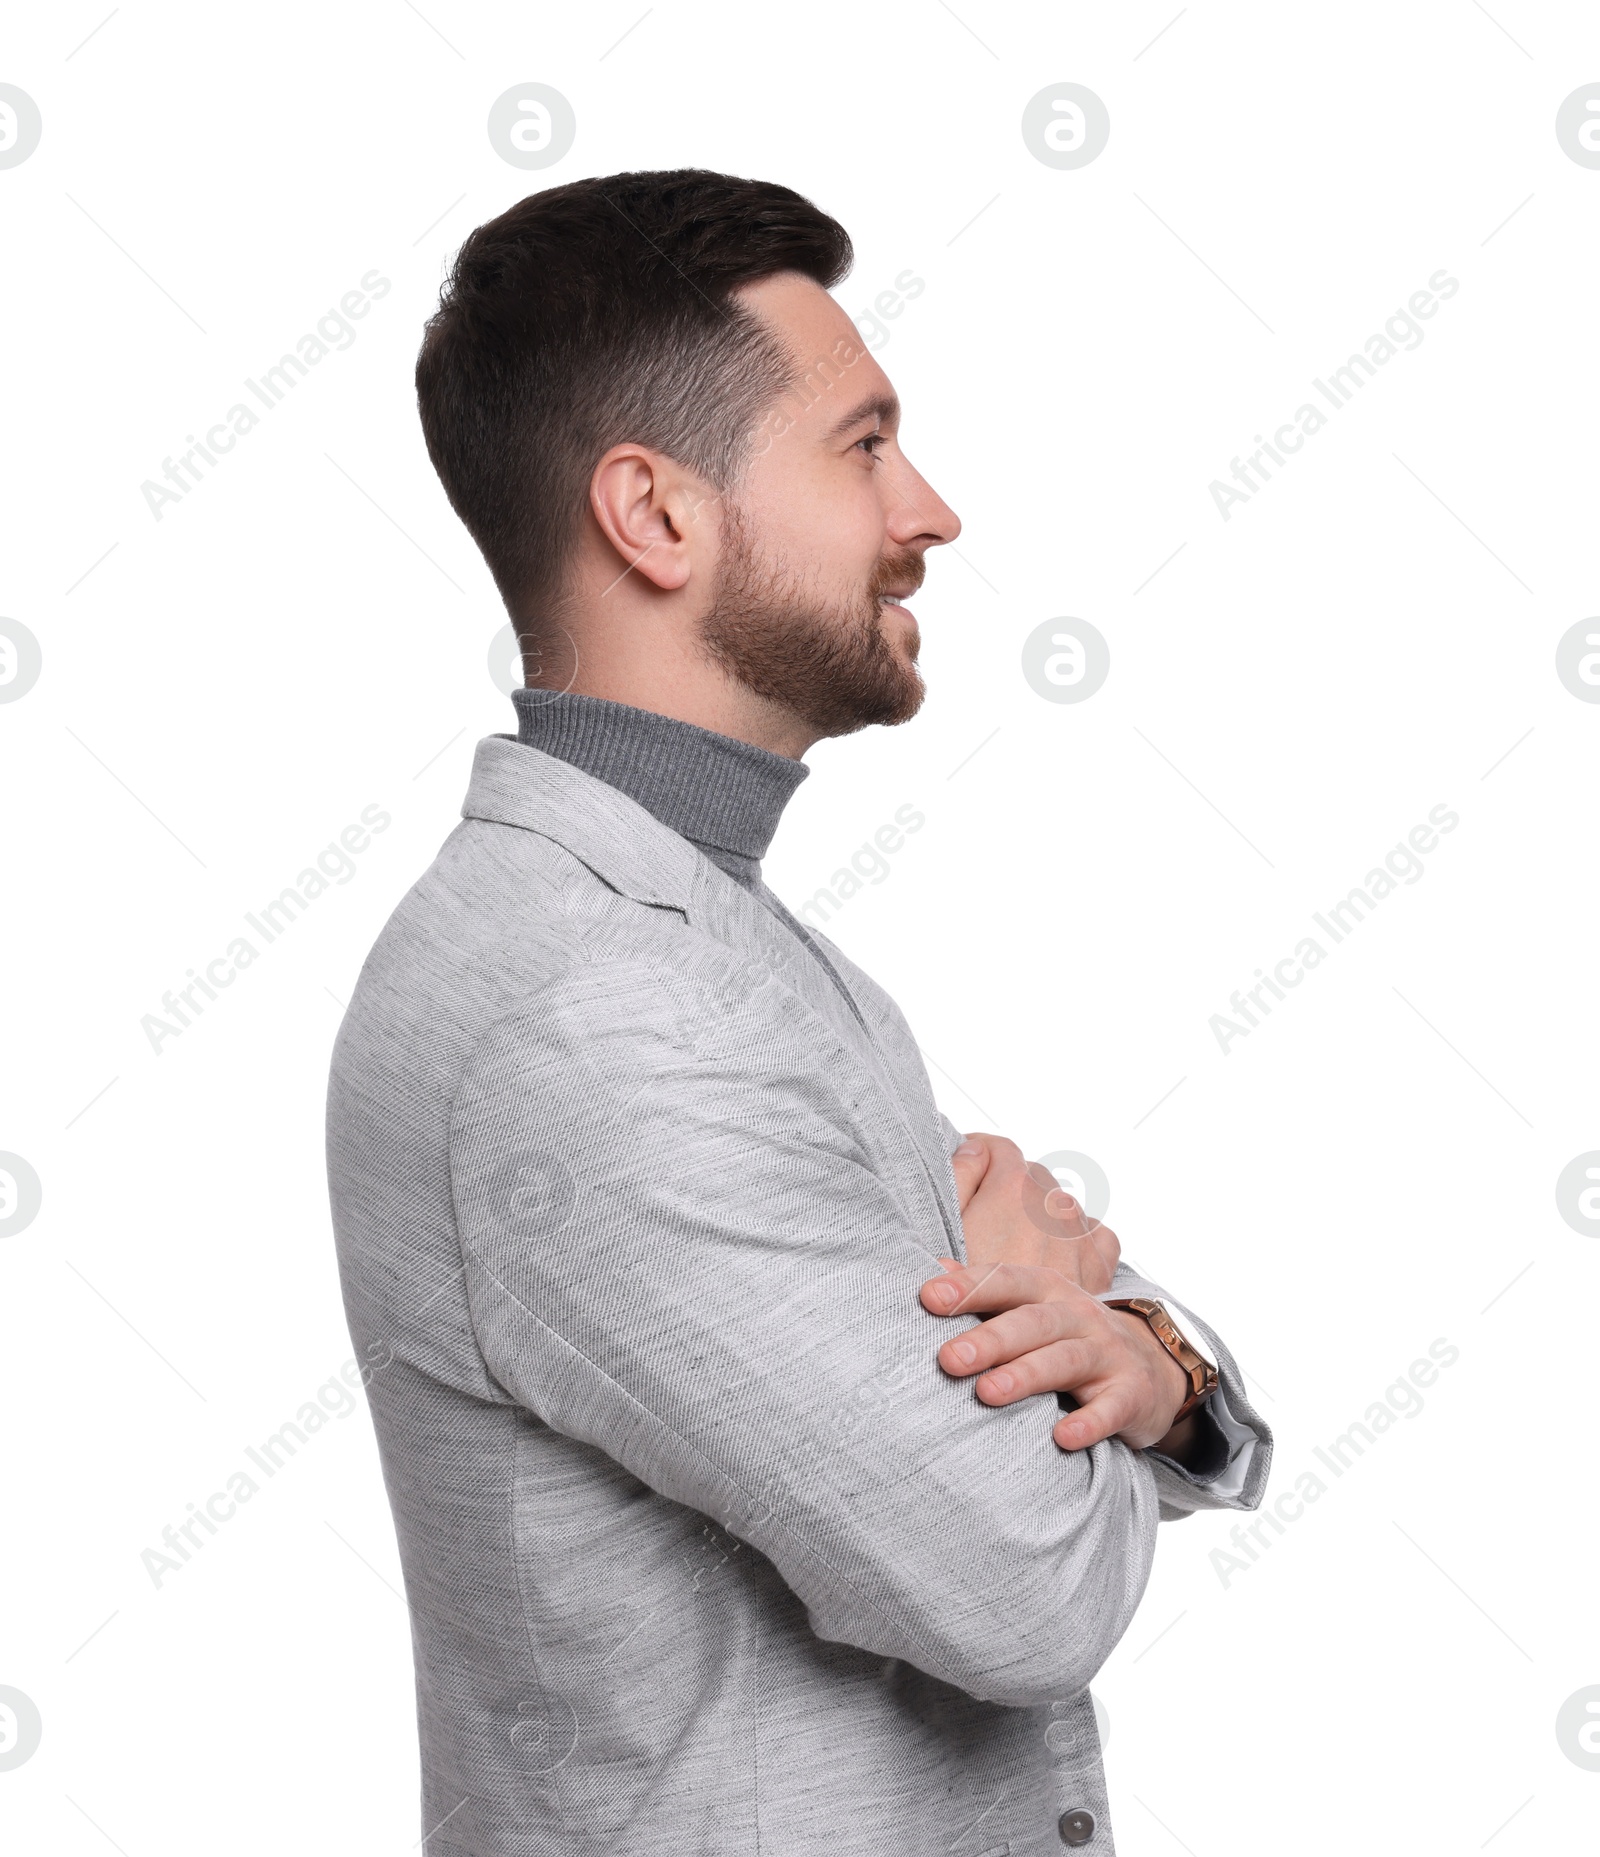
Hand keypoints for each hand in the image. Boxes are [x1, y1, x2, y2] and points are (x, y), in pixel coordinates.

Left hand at [918, 1259, 1189, 1452]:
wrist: (1154, 1370)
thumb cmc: (1071, 1337)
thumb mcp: (1033, 1307)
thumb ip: (985, 1291)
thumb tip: (933, 1270)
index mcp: (1047, 1290)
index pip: (1007, 1281)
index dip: (970, 1287)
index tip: (928, 1297)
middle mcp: (1078, 1315)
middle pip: (1032, 1321)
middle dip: (990, 1338)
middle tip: (949, 1359)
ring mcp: (1109, 1353)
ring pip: (1065, 1360)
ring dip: (1026, 1375)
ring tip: (987, 1393)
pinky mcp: (1131, 1394)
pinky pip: (1111, 1409)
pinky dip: (1090, 1423)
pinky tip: (1062, 1437)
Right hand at [946, 1133, 1119, 1294]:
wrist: (1022, 1359)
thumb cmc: (969, 1301)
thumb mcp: (943, 1234)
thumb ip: (957, 1176)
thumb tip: (973, 1149)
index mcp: (1014, 1186)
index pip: (995, 1148)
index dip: (973, 1158)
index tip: (961, 1175)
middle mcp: (1053, 1201)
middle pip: (1027, 1176)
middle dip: (1003, 1191)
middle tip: (978, 1225)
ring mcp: (1080, 1231)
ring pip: (1059, 1206)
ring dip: (1038, 1217)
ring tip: (1013, 1250)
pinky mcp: (1099, 1263)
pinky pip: (1092, 1234)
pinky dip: (1075, 1240)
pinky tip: (1053, 1259)